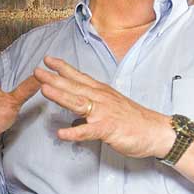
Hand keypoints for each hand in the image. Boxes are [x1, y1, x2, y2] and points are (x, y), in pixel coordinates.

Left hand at [33, 56, 173, 158]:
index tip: (47, 59)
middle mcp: (101, 98)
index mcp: (101, 92)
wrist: (156, 132)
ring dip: (60, 95)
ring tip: (44, 90)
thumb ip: (91, 112)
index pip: (79, 76)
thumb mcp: (111, 110)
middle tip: (36, 71)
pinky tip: (61, 133)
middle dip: (54, 78)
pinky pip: (88, 131)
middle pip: (74, 86)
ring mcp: (104, 113)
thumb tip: (75, 121)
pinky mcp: (108, 129)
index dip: (62, 68)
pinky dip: (74, 132)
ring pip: (78, 102)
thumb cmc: (134, 121)